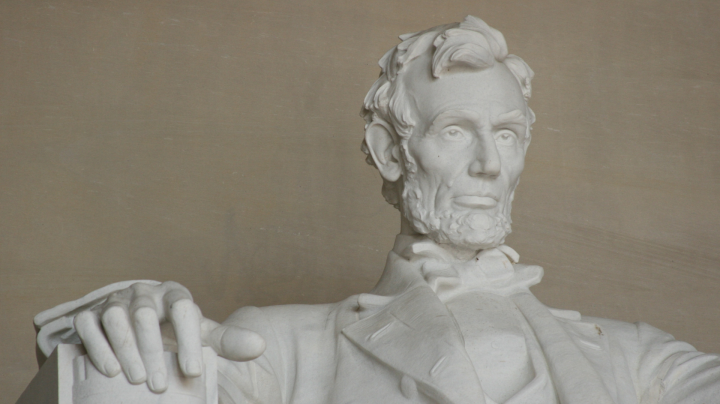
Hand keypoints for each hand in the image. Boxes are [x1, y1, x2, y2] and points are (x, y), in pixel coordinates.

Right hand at [73, 281, 265, 392]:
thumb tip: (260, 346)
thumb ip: (227, 340)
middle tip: (159, 385)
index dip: (189, 339)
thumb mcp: (200, 334)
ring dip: (125, 349)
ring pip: (116, 317)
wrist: (134, 325)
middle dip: (153, 351)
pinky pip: (89, 324)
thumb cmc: (173, 331)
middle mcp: (144, 293)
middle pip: (147, 315)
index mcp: (173, 294)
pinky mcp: (90, 314)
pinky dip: (98, 346)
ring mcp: (115, 302)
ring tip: (137, 379)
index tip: (192, 371)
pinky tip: (110, 370)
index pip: (184, 308)